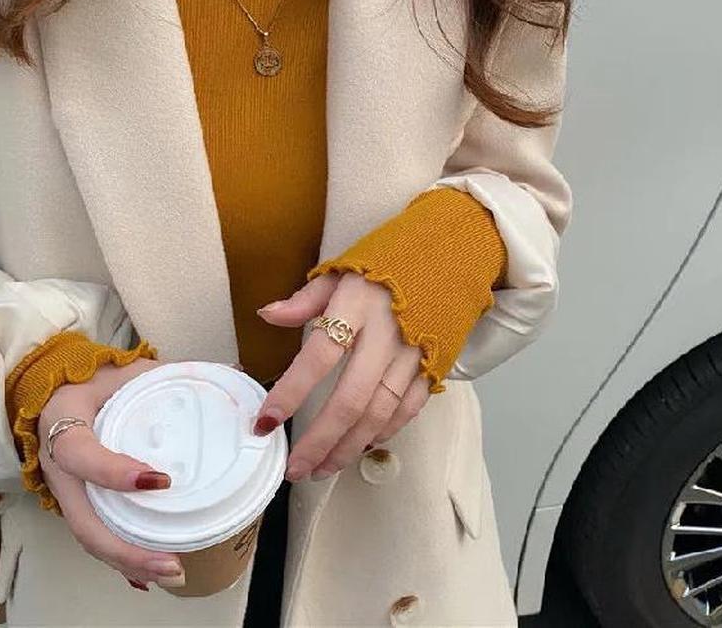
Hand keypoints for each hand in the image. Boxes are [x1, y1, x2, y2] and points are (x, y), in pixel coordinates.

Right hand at [37, 358, 184, 591]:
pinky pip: (94, 533)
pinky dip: (119, 557)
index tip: (159, 480)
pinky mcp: (77, 501)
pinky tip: (146, 576)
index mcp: (64, 423)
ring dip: (126, 560)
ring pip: (89, 535)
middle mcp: (58, 464)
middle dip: (126, 547)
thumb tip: (233, 369)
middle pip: (83, 519)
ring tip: (169, 572)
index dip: (114, 473)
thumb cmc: (97, 379)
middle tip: (171, 562)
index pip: (81, 454)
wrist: (58, 389)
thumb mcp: (125, 368)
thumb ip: (171, 371)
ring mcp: (65, 488)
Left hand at [254, 272, 430, 481]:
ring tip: (320, 468)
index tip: (264, 421)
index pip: (319, 355)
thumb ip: (306, 298)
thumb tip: (267, 316)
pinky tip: (360, 446)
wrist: (456, 251)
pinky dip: (383, 432)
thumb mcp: (344, 268)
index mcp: (358, 304)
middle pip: (351, 399)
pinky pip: (408, 409)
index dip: (291, 392)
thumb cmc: (393, 258)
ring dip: (348, 447)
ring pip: (379, 413)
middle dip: (319, 440)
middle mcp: (387, 334)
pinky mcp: (435, 365)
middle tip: (294, 468)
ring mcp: (415, 353)